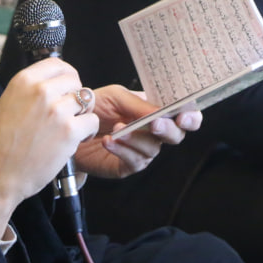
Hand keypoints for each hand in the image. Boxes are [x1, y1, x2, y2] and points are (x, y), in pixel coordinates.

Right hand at [0, 58, 97, 236]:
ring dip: (83, 113)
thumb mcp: (2, 106)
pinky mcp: (69, 132)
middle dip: (76, 94)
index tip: (67, 86)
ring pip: (87, 100)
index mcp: (23, 81)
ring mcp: (57, 111)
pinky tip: (78, 138)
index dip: (66, 75)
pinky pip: (92, 121)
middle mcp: (41, 91)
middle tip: (71, 111)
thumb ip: (25, 94)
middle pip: (75, 81)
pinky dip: (88, 130)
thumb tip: (43, 88)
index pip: (57, 64)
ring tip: (74, 126)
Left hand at [72, 85, 199, 179]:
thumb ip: (138, 104)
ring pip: (153, 148)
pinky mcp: (127, 166)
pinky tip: (109, 142)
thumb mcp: (116, 96)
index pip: (184, 116)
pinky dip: (122, 150)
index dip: (190, 117)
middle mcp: (153, 132)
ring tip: (117, 129)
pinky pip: (134, 161)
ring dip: (136, 138)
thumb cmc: (95, 107)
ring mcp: (141, 150)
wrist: (71, 124)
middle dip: (167, 129)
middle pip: (175, 135)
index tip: (183, 116)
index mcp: (156, 112)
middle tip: (153, 123)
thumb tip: (160, 113)